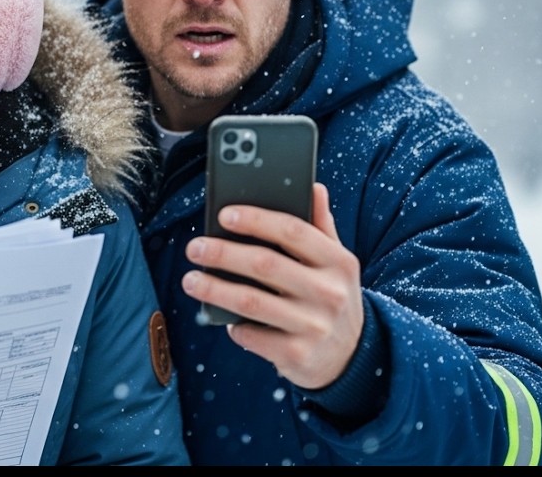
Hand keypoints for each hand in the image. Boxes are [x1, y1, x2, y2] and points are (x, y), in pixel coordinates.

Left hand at [181, 183, 362, 388]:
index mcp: (338, 262)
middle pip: (265, 265)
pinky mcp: (296, 355)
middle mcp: (329, 293)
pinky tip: (224, 320)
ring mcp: (313, 326)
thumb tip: (314, 186)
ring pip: (251, 302)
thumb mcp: (336, 262)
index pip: (293, 231)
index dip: (255, 220)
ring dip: (214, 290)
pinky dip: (233, 327)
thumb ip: (321, 226)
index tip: (223, 215)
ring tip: (190, 281)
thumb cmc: (330, 296)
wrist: (350, 356)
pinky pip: (252, 336)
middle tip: (194, 248)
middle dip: (222, 254)